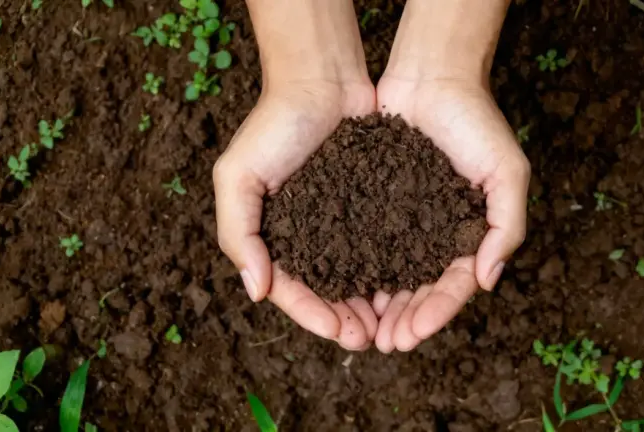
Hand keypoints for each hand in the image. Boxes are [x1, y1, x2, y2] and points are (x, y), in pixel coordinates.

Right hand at [214, 0, 380, 349]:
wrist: (322, 80)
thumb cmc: (275, 125)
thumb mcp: (238, 175)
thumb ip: (238, 232)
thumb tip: (256, 291)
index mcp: (270, 235)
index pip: (288, 289)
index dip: (311, 314)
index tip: (338, 330)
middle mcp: (304, 235)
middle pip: (324, 291)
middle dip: (344, 318)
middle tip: (370, 338)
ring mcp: (337, 222)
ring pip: (354, 276)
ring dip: (368, 303)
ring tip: (389, 324)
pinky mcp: (369, 206)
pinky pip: (378, 246)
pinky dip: (387, 270)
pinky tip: (405, 287)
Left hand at [372, 0, 528, 350]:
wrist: (432, 77)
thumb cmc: (476, 122)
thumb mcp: (507, 172)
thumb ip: (506, 226)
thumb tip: (488, 281)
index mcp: (469, 232)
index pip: (455, 285)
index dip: (437, 312)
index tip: (415, 333)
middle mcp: (435, 232)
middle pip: (420, 288)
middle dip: (405, 319)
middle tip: (385, 343)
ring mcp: (405, 219)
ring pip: (391, 273)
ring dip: (380, 304)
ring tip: (363, 329)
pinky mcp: (374, 202)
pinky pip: (365, 242)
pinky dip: (358, 268)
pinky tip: (343, 289)